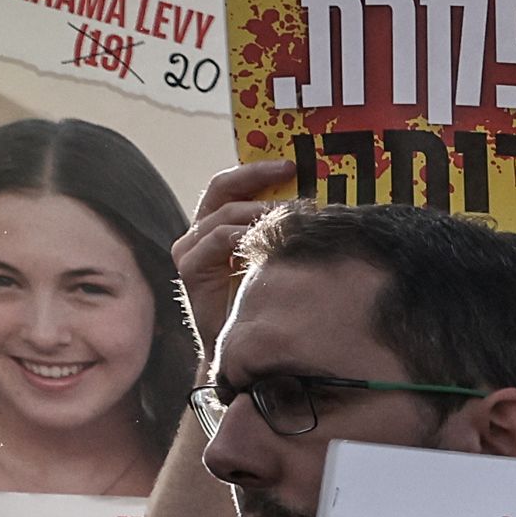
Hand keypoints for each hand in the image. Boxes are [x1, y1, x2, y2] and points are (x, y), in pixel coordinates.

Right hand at [177, 154, 301, 360]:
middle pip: (222, 189)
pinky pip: (216, 241)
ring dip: (260, 211)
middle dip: (256, 176)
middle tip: (290, 172)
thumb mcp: (279, 262)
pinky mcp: (191, 271)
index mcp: (219, 226)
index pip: (232, 186)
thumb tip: (324, 211)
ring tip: (293, 215)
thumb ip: (285, 237)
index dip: (257, 171)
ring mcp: (192, 251)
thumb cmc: (267, 307)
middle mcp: (200, 234)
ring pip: (223, 214)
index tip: (291, 165)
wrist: (243, 351)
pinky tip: (269, 240)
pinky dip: (243, 236)